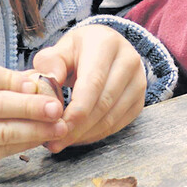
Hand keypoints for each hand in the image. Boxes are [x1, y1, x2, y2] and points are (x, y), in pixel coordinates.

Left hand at [32, 25, 146, 152]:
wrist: (104, 48)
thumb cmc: (77, 51)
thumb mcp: (60, 50)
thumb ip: (50, 66)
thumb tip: (47, 88)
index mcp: (106, 43)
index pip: (93, 82)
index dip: (76, 109)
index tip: (58, 126)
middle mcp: (129, 60)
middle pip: (103, 103)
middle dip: (77, 127)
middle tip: (54, 141)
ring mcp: (138, 81)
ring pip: (112, 117)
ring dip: (85, 134)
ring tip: (61, 142)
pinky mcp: (140, 100)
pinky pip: (118, 124)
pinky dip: (96, 134)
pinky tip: (78, 137)